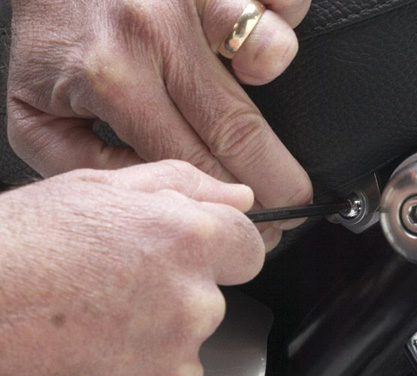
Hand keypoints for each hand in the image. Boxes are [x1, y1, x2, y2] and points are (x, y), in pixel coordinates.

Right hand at [0, 161, 263, 375]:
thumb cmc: (21, 249)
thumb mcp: (100, 188)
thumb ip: (184, 186)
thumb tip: (239, 197)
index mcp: (187, 239)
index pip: (249, 245)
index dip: (223, 245)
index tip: (199, 250)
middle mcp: (192, 300)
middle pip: (215, 293)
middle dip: (180, 287)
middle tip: (120, 281)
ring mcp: (175, 355)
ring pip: (189, 336)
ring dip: (159, 328)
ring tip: (99, 314)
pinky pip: (167, 374)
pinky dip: (141, 364)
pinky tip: (95, 346)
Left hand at [6, 0, 312, 243]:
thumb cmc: (50, 39)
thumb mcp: (35, 117)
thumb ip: (87, 164)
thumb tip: (159, 195)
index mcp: (114, 80)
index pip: (193, 163)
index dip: (233, 206)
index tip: (253, 225)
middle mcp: (158, 36)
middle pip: (241, 128)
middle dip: (279, 180)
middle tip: (293, 205)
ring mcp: (191, 0)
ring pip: (269, 53)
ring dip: (275, 81)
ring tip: (261, 102)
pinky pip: (282, 5)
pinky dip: (283, 25)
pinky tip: (252, 45)